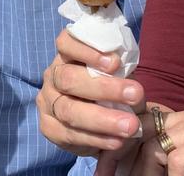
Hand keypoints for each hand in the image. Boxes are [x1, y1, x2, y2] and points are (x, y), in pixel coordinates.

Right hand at [36, 29, 144, 159]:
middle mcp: (52, 76)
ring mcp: (47, 102)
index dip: (88, 51)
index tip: (115, 63)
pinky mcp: (48, 127)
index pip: (66, 43)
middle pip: (69, 78)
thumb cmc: (109, 88)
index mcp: (66, 55)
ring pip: (69, 109)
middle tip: (136, 95)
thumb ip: (119, 72)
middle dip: (104, 88)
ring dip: (103, 119)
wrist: (98, 120)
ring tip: (131, 126)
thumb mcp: (116, 75)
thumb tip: (132, 80)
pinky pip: (69, 134)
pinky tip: (117, 141)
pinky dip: (96, 138)